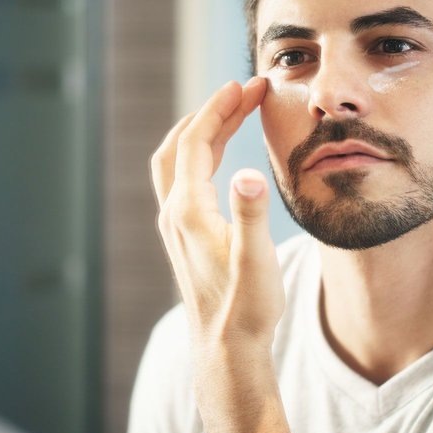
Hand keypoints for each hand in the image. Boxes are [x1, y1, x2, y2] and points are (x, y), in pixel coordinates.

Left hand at [151, 77, 282, 346]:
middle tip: (243, 90)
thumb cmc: (246, 308)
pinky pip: (181, 178)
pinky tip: (217, 153)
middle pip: (182, 145)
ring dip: (200, 130)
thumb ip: (251, 217)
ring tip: (232, 111)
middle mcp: (174, 213)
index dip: (220, 108)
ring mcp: (175, 224)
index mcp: (190, 212)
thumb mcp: (258, 263)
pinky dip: (198, 153)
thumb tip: (248, 174)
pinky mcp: (182, 234)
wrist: (226, 347)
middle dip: (211, 111)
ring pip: (176, 160)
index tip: (246, 84)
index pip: (197, 142)